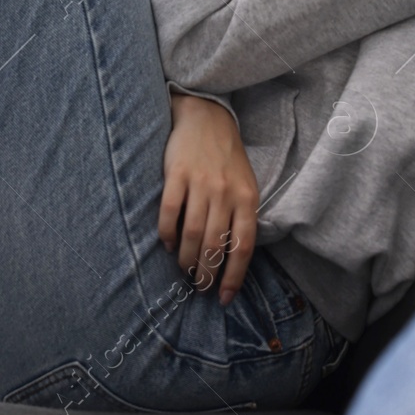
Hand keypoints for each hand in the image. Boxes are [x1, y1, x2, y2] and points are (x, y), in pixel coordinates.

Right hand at [158, 92, 258, 304]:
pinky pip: (170, 211)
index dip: (233, 276)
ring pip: (192, 233)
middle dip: (207, 273)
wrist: (206, 117)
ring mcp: (200, 182)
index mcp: (247, 197)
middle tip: (199, 287)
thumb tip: (230, 258)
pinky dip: (166, 233)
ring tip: (184, 269)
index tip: (224, 297)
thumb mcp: (245, 185)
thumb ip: (241, 216)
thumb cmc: (227, 158)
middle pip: (216, 244)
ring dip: (186, 258)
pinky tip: (166, 244)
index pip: (242, 246)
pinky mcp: (176, 173)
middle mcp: (226, 192)